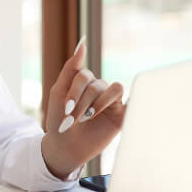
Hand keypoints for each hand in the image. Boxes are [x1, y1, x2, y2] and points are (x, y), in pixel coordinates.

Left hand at [41, 38, 125, 178]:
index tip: (67, 108)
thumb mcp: (58, 92)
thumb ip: (71, 68)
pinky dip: (131, 101)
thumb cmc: (59, 119)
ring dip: (99, 103)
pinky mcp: (122, 115)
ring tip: (88, 118)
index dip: (75, 91)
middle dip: (82, 102)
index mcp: (84, 81)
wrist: (65, 147)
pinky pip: (132, 102)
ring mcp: (111, 101)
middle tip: (73, 119)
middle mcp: (99, 88)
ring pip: (115, 88)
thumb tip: (82, 43)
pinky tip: (121, 107)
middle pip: (97, 84)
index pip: (85, 75)